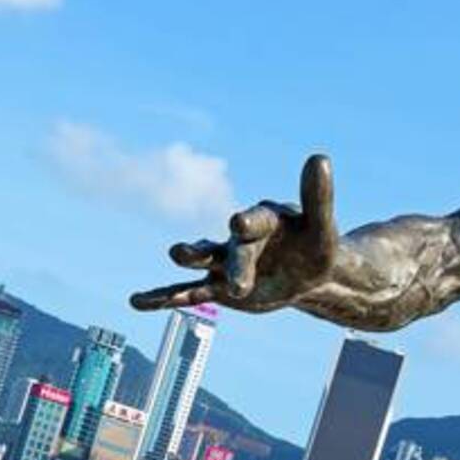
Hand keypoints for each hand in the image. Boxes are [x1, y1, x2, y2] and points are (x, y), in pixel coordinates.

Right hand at [131, 153, 339, 312]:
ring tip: (176, 253)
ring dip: (189, 259)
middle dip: (236, 267)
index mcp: (263, 220)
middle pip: (232, 251)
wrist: (306, 273)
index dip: (247, 221)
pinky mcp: (218, 287)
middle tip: (240, 287)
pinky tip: (137, 301)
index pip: (254, 220)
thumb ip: (318, 197)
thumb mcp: (322, 228)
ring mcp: (226, 263)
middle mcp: (239, 239)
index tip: (238, 221)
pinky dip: (163, 298)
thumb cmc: (316, 246)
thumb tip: (319, 158)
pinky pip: (188, 293)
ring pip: (203, 262)